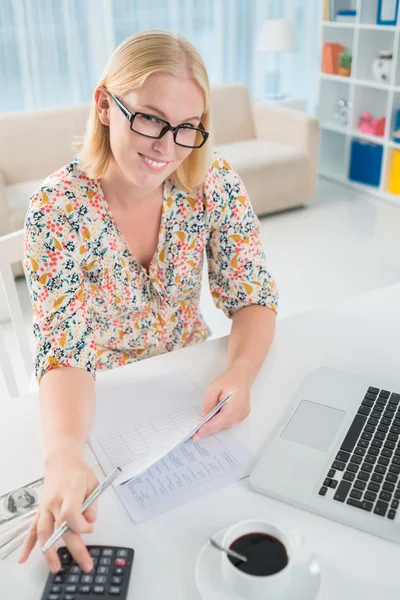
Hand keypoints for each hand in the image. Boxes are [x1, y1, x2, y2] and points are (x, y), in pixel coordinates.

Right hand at [18, 445, 98, 573]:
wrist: (61, 461)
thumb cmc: (79, 472)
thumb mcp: (93, 483)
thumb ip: (92, 504)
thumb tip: (90, 522)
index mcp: (69, 492)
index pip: (71, 514)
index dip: (81, 525)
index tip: (89, 529)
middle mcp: (55, 501)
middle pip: (61, 527)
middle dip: (74, 548)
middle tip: (85, 564)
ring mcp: (45, 507)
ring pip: (44, 531)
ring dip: (48, 551)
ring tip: (55, 567)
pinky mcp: (41, 511)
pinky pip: (33, 529)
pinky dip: (28, 544)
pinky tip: (24, 558)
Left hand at [193, 365, 250, 440]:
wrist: (241, 376)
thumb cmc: (228, 380)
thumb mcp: (213, 388)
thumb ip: (208, 404)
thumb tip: (204, 417)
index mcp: (234, 405)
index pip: (220, 421)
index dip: (209, 428)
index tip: (198, 433)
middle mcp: (241, 412)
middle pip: (223, 425)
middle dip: (209, 430)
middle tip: (197, 435)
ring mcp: (243, 415)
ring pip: (226, 425)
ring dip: (215, 427)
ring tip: (203, 429)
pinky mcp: (242, 415)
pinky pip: (230, 422)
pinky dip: (221, 423)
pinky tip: (213, 422)